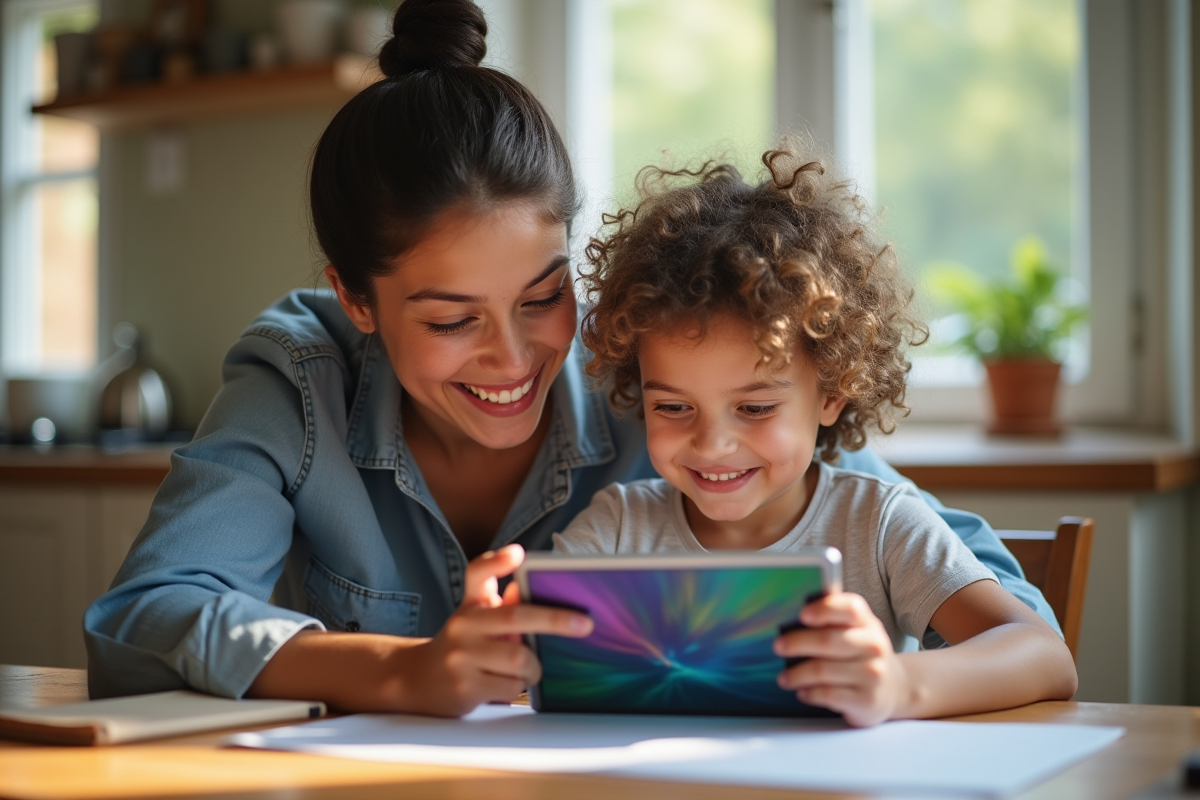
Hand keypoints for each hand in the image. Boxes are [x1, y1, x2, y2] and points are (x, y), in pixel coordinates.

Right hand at [396, 544, 592, 716]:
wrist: (417, 680)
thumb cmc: (463, 646)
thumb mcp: (478, 620)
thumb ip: (503, 607)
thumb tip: (523, 591)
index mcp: (469, 604)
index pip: (477, 574)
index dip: (497, 561)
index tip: (518, 553)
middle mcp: (462, 626)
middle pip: (514, 618)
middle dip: (555, 620)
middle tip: (584, 624)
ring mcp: (460, 657)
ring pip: (519, 659)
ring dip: (534, 667)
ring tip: (529, 669)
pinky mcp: (464, 687)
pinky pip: (511, 686)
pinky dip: (518, 686)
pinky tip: (506, 683)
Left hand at [774, 592, 910, 726]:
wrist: (895, 689)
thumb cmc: (863, 655)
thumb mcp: (857, 632)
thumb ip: (833, 621)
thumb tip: (792, 615)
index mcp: (868, 623)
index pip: (850, 608)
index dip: (825, 609)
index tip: (802, 615)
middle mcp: (874, 646)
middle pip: (828, 640)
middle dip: (798, 643)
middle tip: (778, 646)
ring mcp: (873, 674)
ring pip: (823, 670)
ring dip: (797, 674)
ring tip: (783, 678)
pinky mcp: (867, 700)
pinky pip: (829, 695)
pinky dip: (810, 693)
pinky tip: (802, 692)